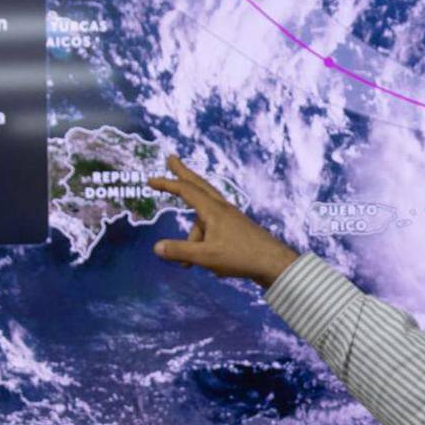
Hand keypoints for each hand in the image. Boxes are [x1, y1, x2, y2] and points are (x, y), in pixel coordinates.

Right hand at [148, 155, 300, 288]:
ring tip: (192, 265)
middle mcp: (222, 209)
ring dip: (193, 241)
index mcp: (213, 210)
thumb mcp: (205, 256)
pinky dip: (205, 245)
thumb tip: (156, 247)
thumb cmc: (240, 256)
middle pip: (198, 186)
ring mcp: (231, 218)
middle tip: (171, 159)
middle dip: (183, 174)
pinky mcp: (237, 229)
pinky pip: (212, 232)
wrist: (274, 263)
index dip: (167, 184)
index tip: (150, 180)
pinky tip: (214, 266)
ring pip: (202, 222)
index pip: (186, 190)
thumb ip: (179, 251)